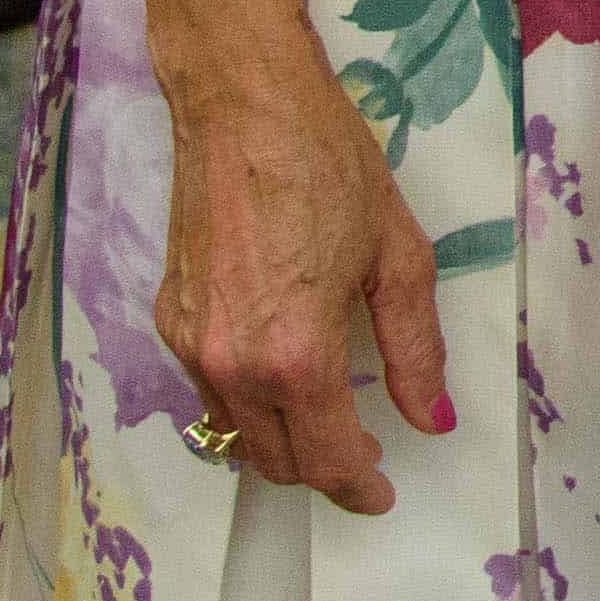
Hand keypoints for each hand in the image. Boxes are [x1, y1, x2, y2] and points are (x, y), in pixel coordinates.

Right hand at [155, 76, 451, 511]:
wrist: (243, 107)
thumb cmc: (329, 167)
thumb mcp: (397, 257)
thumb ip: (415, 349)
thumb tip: (432, 419)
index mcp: (296, 355)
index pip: (327, 458)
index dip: (358, 488)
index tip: (380, 493)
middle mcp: (233, 364)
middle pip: (275, 460)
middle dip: (321, 470)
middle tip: (363, 454)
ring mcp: (189, 345)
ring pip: (235, 432)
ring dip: (280, 441)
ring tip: (327, 418)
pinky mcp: (167, 319)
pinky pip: (208, 390)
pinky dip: (245, 402)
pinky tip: (279, 372)